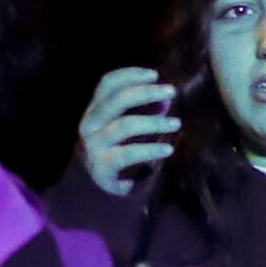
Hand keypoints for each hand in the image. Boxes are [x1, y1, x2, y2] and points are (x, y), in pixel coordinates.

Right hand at [75, 66, 180, 198]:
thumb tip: (166, 99)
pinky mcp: (102, 167)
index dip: (129, 75)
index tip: (154, 74)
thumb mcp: (123, 127)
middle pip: (117, 100)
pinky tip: (168, 149)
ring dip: (154, 122)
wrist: (95, 192)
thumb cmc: (114, 152)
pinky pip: (129, 153)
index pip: (106, 84)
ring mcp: (93, 146)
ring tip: (176, 123)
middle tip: (171, 92)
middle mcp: (89, 125)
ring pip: (125, 125)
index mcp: (93, 110)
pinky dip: (151, 149)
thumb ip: (141, 111)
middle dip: (146, 93)